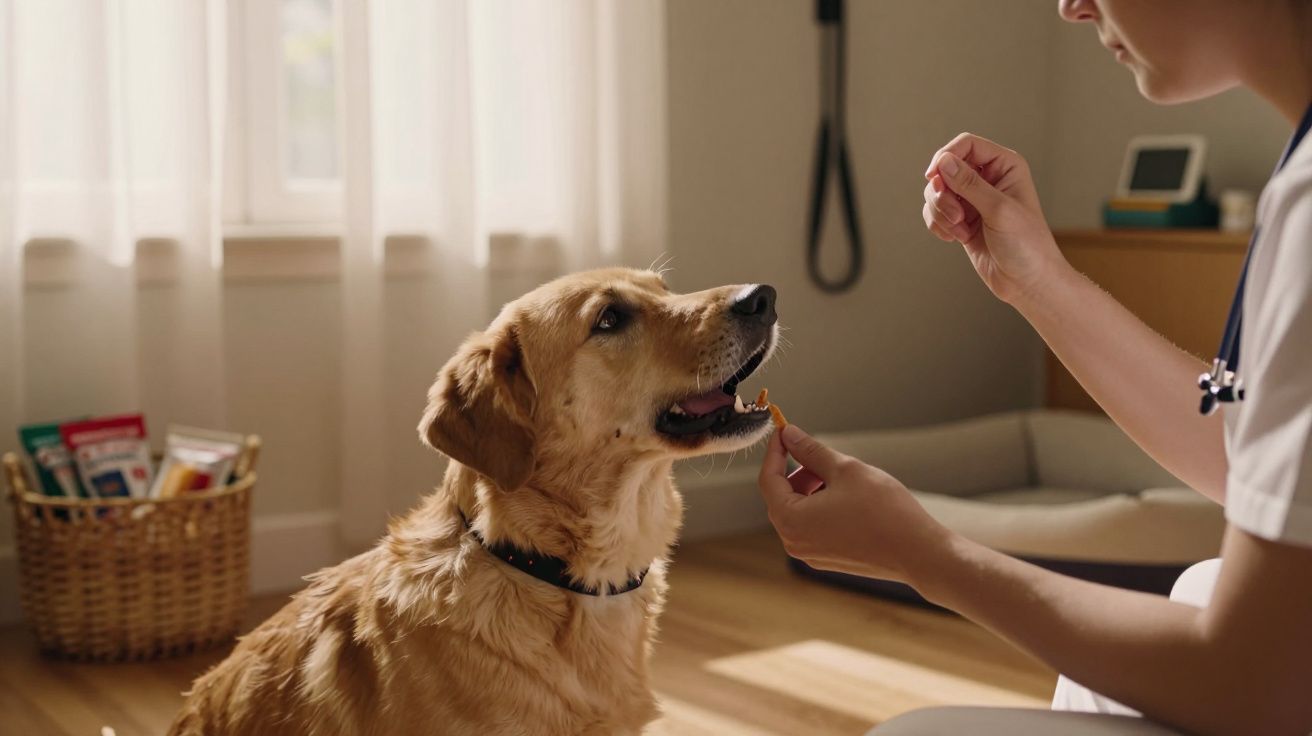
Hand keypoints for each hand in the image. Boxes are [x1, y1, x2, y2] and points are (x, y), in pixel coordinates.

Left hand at [757, 424, 952, 584]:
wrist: (919, 552)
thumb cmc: (884, 510)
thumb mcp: (845, 469)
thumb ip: (811, 450)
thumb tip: (789, 434)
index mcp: (790, 520)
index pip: (769, 479)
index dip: (776, 452)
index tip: (786, 432)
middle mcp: (793, 542)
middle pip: (782, 496)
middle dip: (800, 472)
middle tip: (827, 459)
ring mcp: (810, 554)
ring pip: (800, 510)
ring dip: (813, 489)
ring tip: (846, 481)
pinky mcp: (827, 559)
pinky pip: (813, 526)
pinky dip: (823, 507)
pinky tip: (851, 501)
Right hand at [921, 132, 1069, 304]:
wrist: (1028, 282)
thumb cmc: (1027, 245)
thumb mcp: (999, 210)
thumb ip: (969, 184)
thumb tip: (944, 161)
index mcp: (1005, 166)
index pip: (966, 145)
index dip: (946, 157)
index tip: (933, 177)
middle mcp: (988, 179)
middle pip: (946, 168)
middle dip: (942, 192)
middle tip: (954, 215)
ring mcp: (973, 200)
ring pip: (937, 192)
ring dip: (940, 211)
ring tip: (958, 230)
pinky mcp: (961, 220)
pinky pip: (935, 212)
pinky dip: (938, 224)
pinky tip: (954, 238)